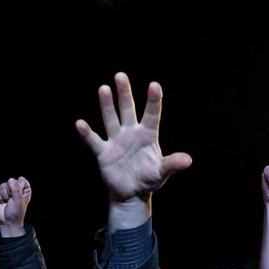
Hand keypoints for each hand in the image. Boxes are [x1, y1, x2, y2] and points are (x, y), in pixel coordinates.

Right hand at [0, 177, 32, 238]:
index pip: (21, 180)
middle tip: (12, 201)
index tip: (19, 196)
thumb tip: (11, 179)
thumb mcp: (19, 201)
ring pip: (2, 185)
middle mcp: (15, 187)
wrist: (8, 222)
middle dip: (10, 192)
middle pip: (10, 181)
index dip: (18, 187)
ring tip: (7, 202)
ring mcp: (6, 190)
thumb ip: (16, 190)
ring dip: (4, 196)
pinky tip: (2, 202)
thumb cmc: (17, 212)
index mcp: (24, 188)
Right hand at [76, 73, 191, 204]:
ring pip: (111, 119)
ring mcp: (116, 141)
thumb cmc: (149, 178)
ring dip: (107, 106)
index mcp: (147, 135)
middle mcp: (131, 133)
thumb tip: (188, 160)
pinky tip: (80, 123)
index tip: (154, 85)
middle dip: (124, 94)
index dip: (153, 101)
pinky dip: (87, 134)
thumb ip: (172, 164)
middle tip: (120, 75)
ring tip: (104, 89)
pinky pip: (94, 141)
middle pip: (127, 110)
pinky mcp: (104, 152)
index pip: (151, 115)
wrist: (131, 192)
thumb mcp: (162, 172)